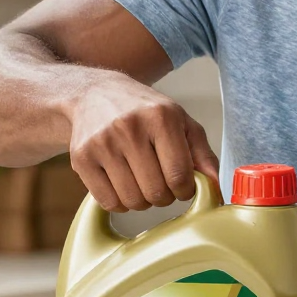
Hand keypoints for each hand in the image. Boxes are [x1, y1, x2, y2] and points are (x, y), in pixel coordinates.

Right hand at [67, 74, 218, 210]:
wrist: (95, 94)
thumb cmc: (145, 111)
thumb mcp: (180, 121)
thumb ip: (202, 153)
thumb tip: (215, 187)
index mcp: (161, 117)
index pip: (179, 175)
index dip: (186, 191)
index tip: (183, 188)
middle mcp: (130, 128)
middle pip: (156, 192)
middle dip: (165, 196)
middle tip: (162, 184)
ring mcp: (102, 143)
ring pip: (132, 201)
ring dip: (143, 201)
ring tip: (143, 183)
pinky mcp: (81, 158)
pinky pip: (108, 202)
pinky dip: (120, 202)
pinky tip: (123, 184)